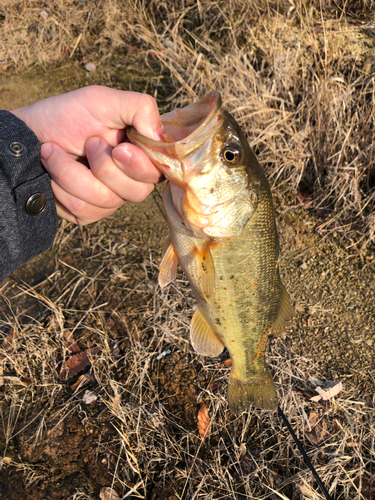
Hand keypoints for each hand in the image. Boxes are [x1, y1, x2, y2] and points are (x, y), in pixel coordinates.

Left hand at [11, 86, 162, 223]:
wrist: (27, 136)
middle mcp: (131, 179)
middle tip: (87, 143)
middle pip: (137, 192)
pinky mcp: (88, 213)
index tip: (118, 149)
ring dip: (73, 173)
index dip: (140, 165)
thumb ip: (140, 108)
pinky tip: (53, 170)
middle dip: (103, 166)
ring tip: (56, 152)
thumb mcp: (102, 100)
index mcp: (141, 153)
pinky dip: (63, 188)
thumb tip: (161, 136)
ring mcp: (111, 199)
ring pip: (106, 201)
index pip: (159, 172)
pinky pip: (85, 211)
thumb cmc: (66, 115)